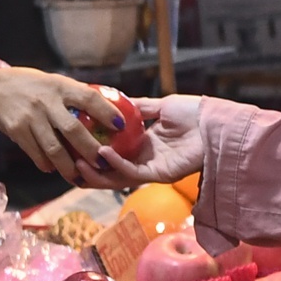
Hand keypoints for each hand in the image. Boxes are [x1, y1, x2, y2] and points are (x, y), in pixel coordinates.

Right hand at [0, 67, 120, 184]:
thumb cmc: (29, 85)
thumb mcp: (54, 81)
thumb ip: (74, 95)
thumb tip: (105, 108)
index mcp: (60, 87)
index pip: (89, 98)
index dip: (106, 112)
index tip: (120, 126)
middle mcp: (47, 102)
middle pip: (74, 130)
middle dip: (90, 150)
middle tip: (103, 162)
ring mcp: (32, 118)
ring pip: (55, 149)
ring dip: (69, 166)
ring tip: (79, 176)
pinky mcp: (18, 131)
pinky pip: (36, 154)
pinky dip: (47, 164)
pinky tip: (54, 169)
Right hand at [78, 96, 206, 188]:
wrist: (213, 121)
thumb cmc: (193, 112)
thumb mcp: (159, 106)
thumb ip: (137, 108)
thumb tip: (112, 103)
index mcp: (143, 144)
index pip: (112, 152)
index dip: (92, 150)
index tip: (72, 143)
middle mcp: (144, 159)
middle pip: (109, 170)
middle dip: (87, 167)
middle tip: (66, 160)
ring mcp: (151, 169)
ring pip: (116, 177)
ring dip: (96, 171)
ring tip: (77, 160)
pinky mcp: (160, 174)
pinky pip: (132, 173)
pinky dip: (116, 164)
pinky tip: (102, 153)